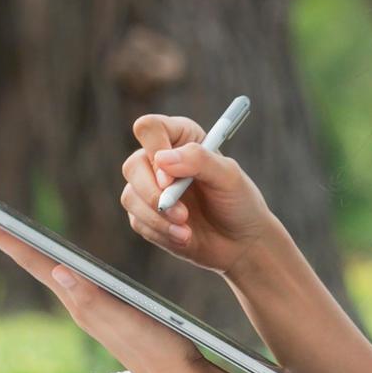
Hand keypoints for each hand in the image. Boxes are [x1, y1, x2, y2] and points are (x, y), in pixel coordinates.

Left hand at [0, 211, 202, 372]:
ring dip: (26, 248)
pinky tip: (57, 258)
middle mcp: (78, 304)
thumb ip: (92, 299)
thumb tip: (58, 270)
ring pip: (49, 270)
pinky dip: (54, 262)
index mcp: (79, 301)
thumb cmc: (160, 348)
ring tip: (6, 228)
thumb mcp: (128, 321)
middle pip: (34, 263)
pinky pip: (69, 279)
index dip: (5, 237)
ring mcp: (90, 309)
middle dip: (7, 236)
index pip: (34, 261)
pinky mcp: (104, 311)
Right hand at [120, 113, 279, 280]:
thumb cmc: (239, 203)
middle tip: (181, 213)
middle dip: (153, 193)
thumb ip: (199, 160)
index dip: (154, 150)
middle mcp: (160, 161)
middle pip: (133, 165)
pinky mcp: (145, 216)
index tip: (170, 179)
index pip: (150, 129)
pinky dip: (160, 232)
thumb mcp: (229, 177)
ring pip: (130, 196)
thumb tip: (161, 160)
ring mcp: (150, 189)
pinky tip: (183, 237)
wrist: (241, 243)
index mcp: (181, 139)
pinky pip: (137, 221)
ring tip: (186, 231)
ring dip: (158, 218)